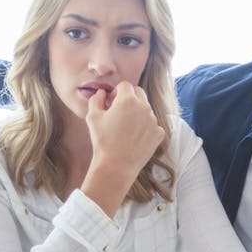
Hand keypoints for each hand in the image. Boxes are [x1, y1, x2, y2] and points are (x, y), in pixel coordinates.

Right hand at [81, 82, 164, 216]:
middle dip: (129, 98)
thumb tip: (101, 93)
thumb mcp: (92, 117)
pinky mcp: (159, 133)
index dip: (116, 92)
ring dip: (137, 112)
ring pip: (146, 109)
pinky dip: (145, 127)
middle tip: (119, 112)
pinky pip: (153, 124)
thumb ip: (96, 99)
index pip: (125, 85)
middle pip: (139, 93)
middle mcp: (144, 107)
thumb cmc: (102, 141)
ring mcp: (154, 120)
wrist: (116, 166)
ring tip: (126, 128)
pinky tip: (134, 137)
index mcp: (128, 100)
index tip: (111, 103)